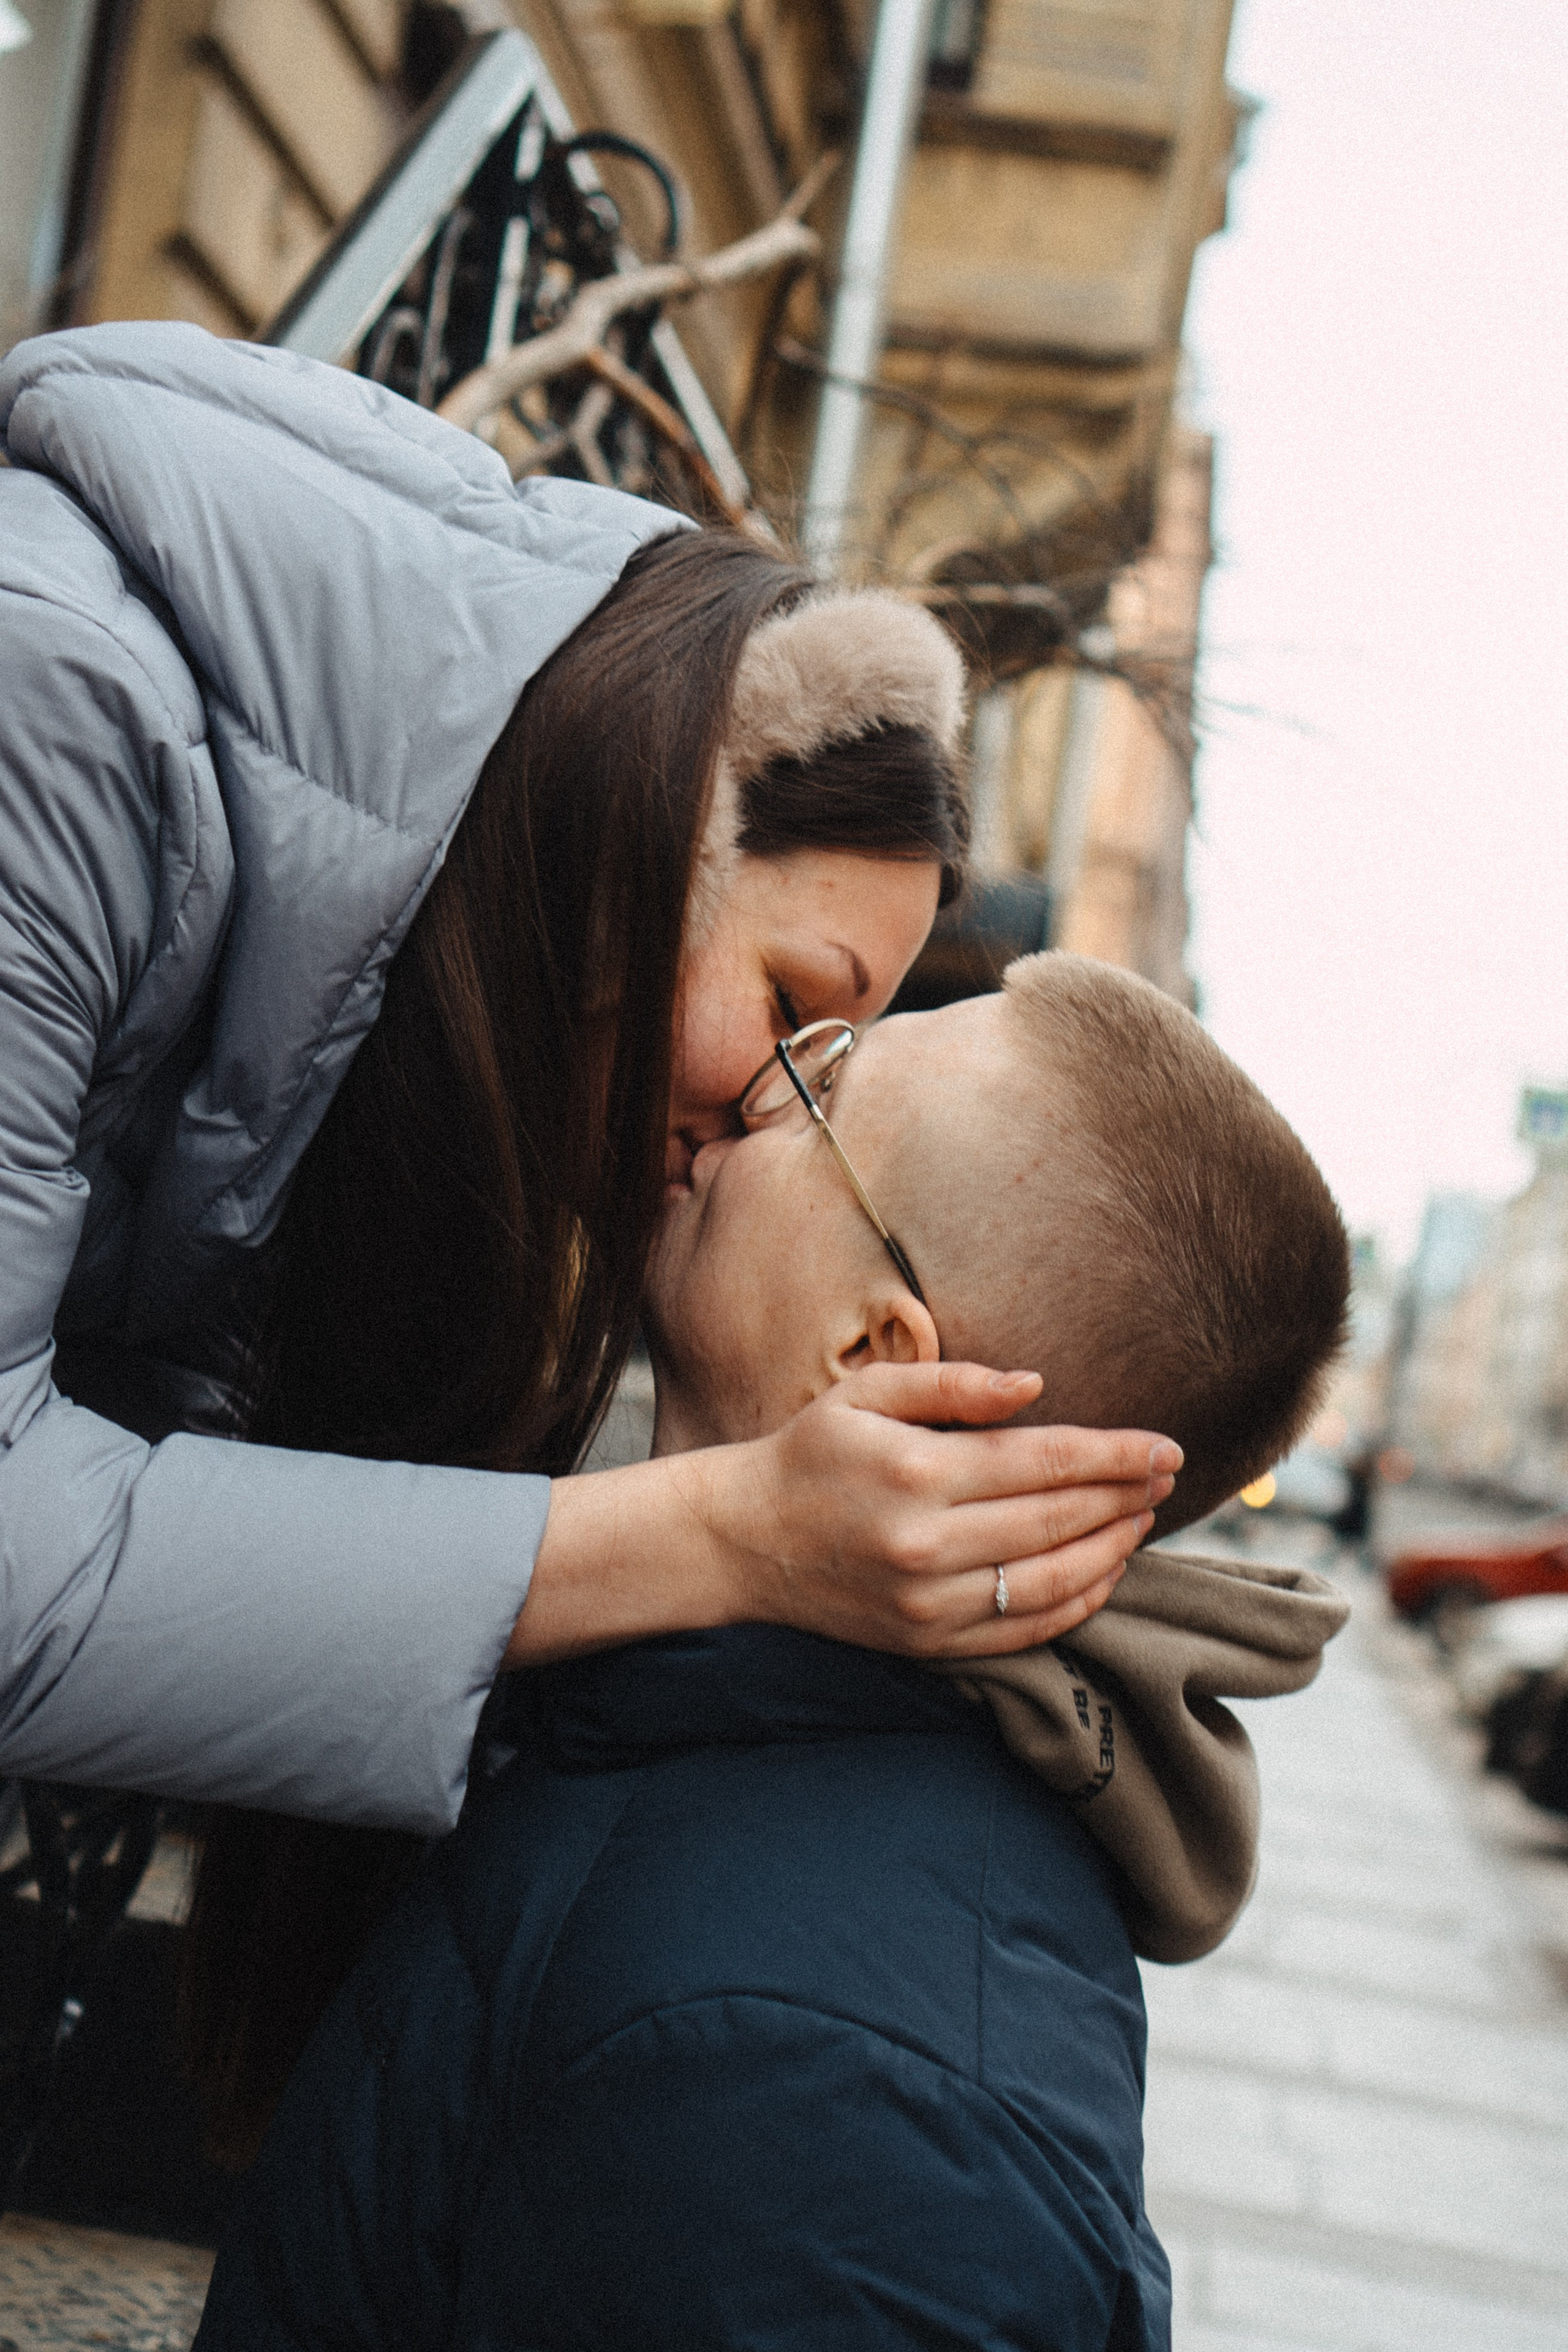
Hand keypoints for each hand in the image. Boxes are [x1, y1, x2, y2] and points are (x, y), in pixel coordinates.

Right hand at [698, 1362, 1179, 1657]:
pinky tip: (1103, 1574)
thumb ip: (954, 1384)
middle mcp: (927, 1544)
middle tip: (1169, 1476)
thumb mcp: (868, 1394)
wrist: (740, 1542)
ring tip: (1142, 1518)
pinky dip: (1075, 1604)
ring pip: (1052, 1581)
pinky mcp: (927, 1643)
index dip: (1116, 1454)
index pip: (1047, 1461)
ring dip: (1113, 1550)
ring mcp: (928, 1603)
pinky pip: (1023, 1631)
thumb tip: (1036, 1386)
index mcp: (917, 1472)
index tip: (1166, 1446)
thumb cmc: (810, 1454)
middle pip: (1059, 1520)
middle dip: (1125, 1495)